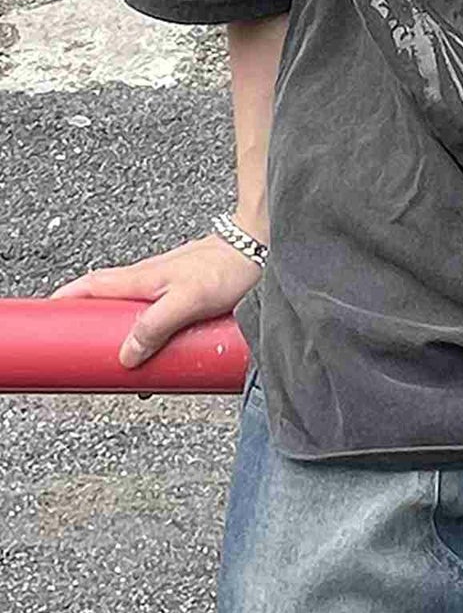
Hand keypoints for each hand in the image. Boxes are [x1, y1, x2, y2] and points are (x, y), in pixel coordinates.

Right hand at [45, 234, 262, 367]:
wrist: (262, 248)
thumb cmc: (230, 267)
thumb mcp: (188, 300)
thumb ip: (156, 326)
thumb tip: (126, 355)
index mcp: (142, 278)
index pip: (92, 286)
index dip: (67, 300)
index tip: (50, 318)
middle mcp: (151, 278)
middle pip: (110, 301)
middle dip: (96, 326)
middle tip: (93, 355)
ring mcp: (170, 284)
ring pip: (136, 309)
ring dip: (128, 333)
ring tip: (132, 365)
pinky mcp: (189, 291)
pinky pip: (161, 313)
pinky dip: (154, 330)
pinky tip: (166, 350)